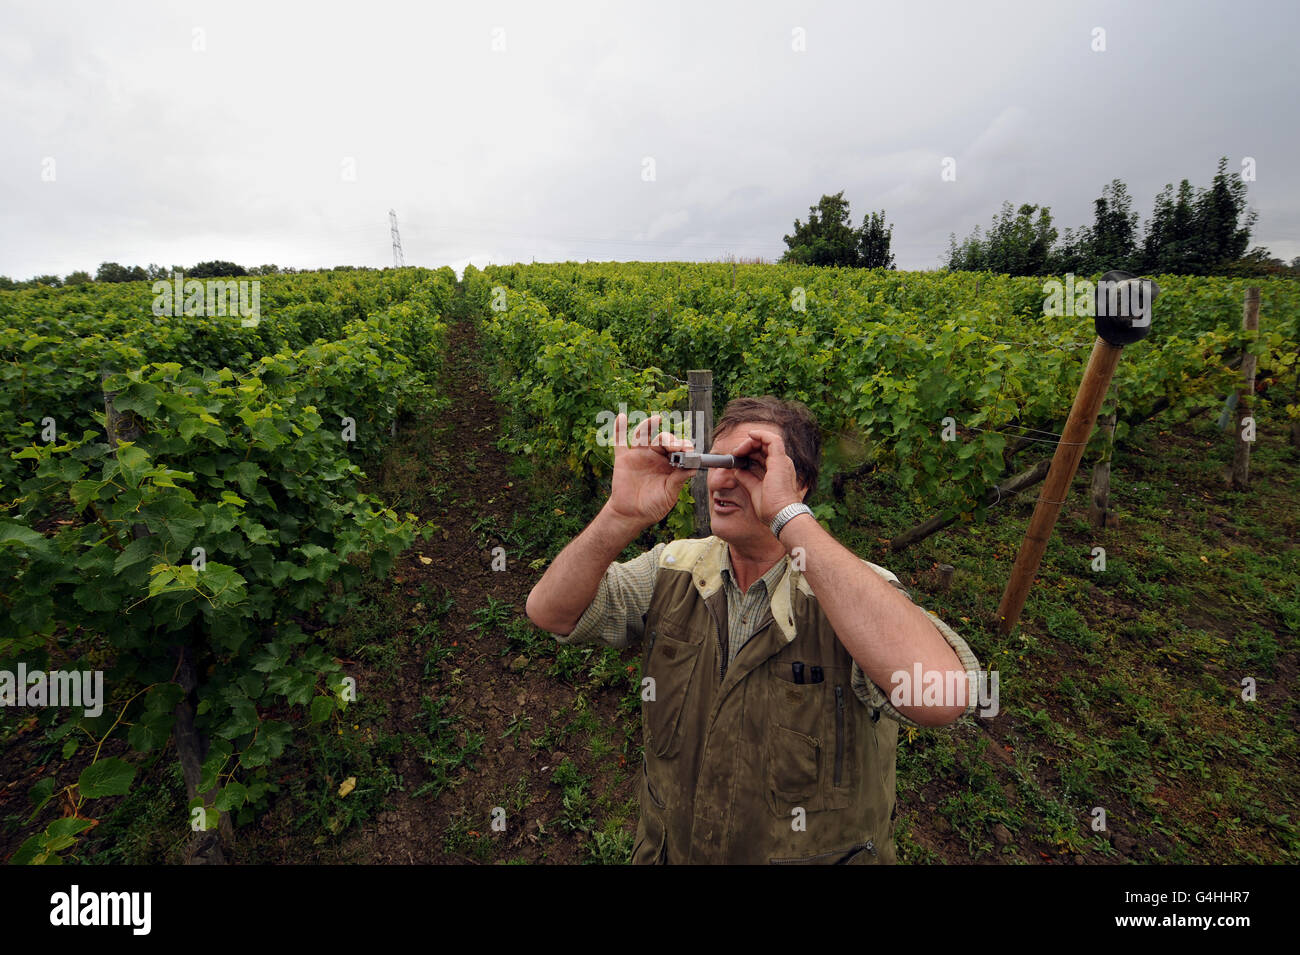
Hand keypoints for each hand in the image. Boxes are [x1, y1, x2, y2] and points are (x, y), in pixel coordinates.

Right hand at [603, 413, 694, 527]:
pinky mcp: (624, 459)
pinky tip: (622, 417)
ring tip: (656, 418)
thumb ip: (679, 480)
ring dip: (649, 425)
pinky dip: (619, 429)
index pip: (678, 449)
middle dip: (669, 439)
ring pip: (644, 435)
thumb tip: (693, 467)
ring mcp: (639, 456)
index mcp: (670, 463)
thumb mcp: (669, 494)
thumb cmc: (654, 505)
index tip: (687, 449)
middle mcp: (655, 456)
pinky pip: (620, 441)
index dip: (683, 446)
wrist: (632, 515)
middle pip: (663, 439)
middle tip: (673, 446)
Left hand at [729, 427, 804, 525]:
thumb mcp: (755, 490)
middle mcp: (782, 464)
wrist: (780, 514)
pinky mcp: (780, 460)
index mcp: (778, 471)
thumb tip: (737, 471)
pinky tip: (750, 435)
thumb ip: (747, 478)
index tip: (737, 457)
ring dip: (751, 442)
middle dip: (748, 446)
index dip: (749, 452)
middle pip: (764, 447)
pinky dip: (761, 435)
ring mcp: (782, 461)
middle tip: (735, 453)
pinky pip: (772, 439)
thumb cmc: (771, 508)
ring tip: (738, 449)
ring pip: (767, 441)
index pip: (763, 455)